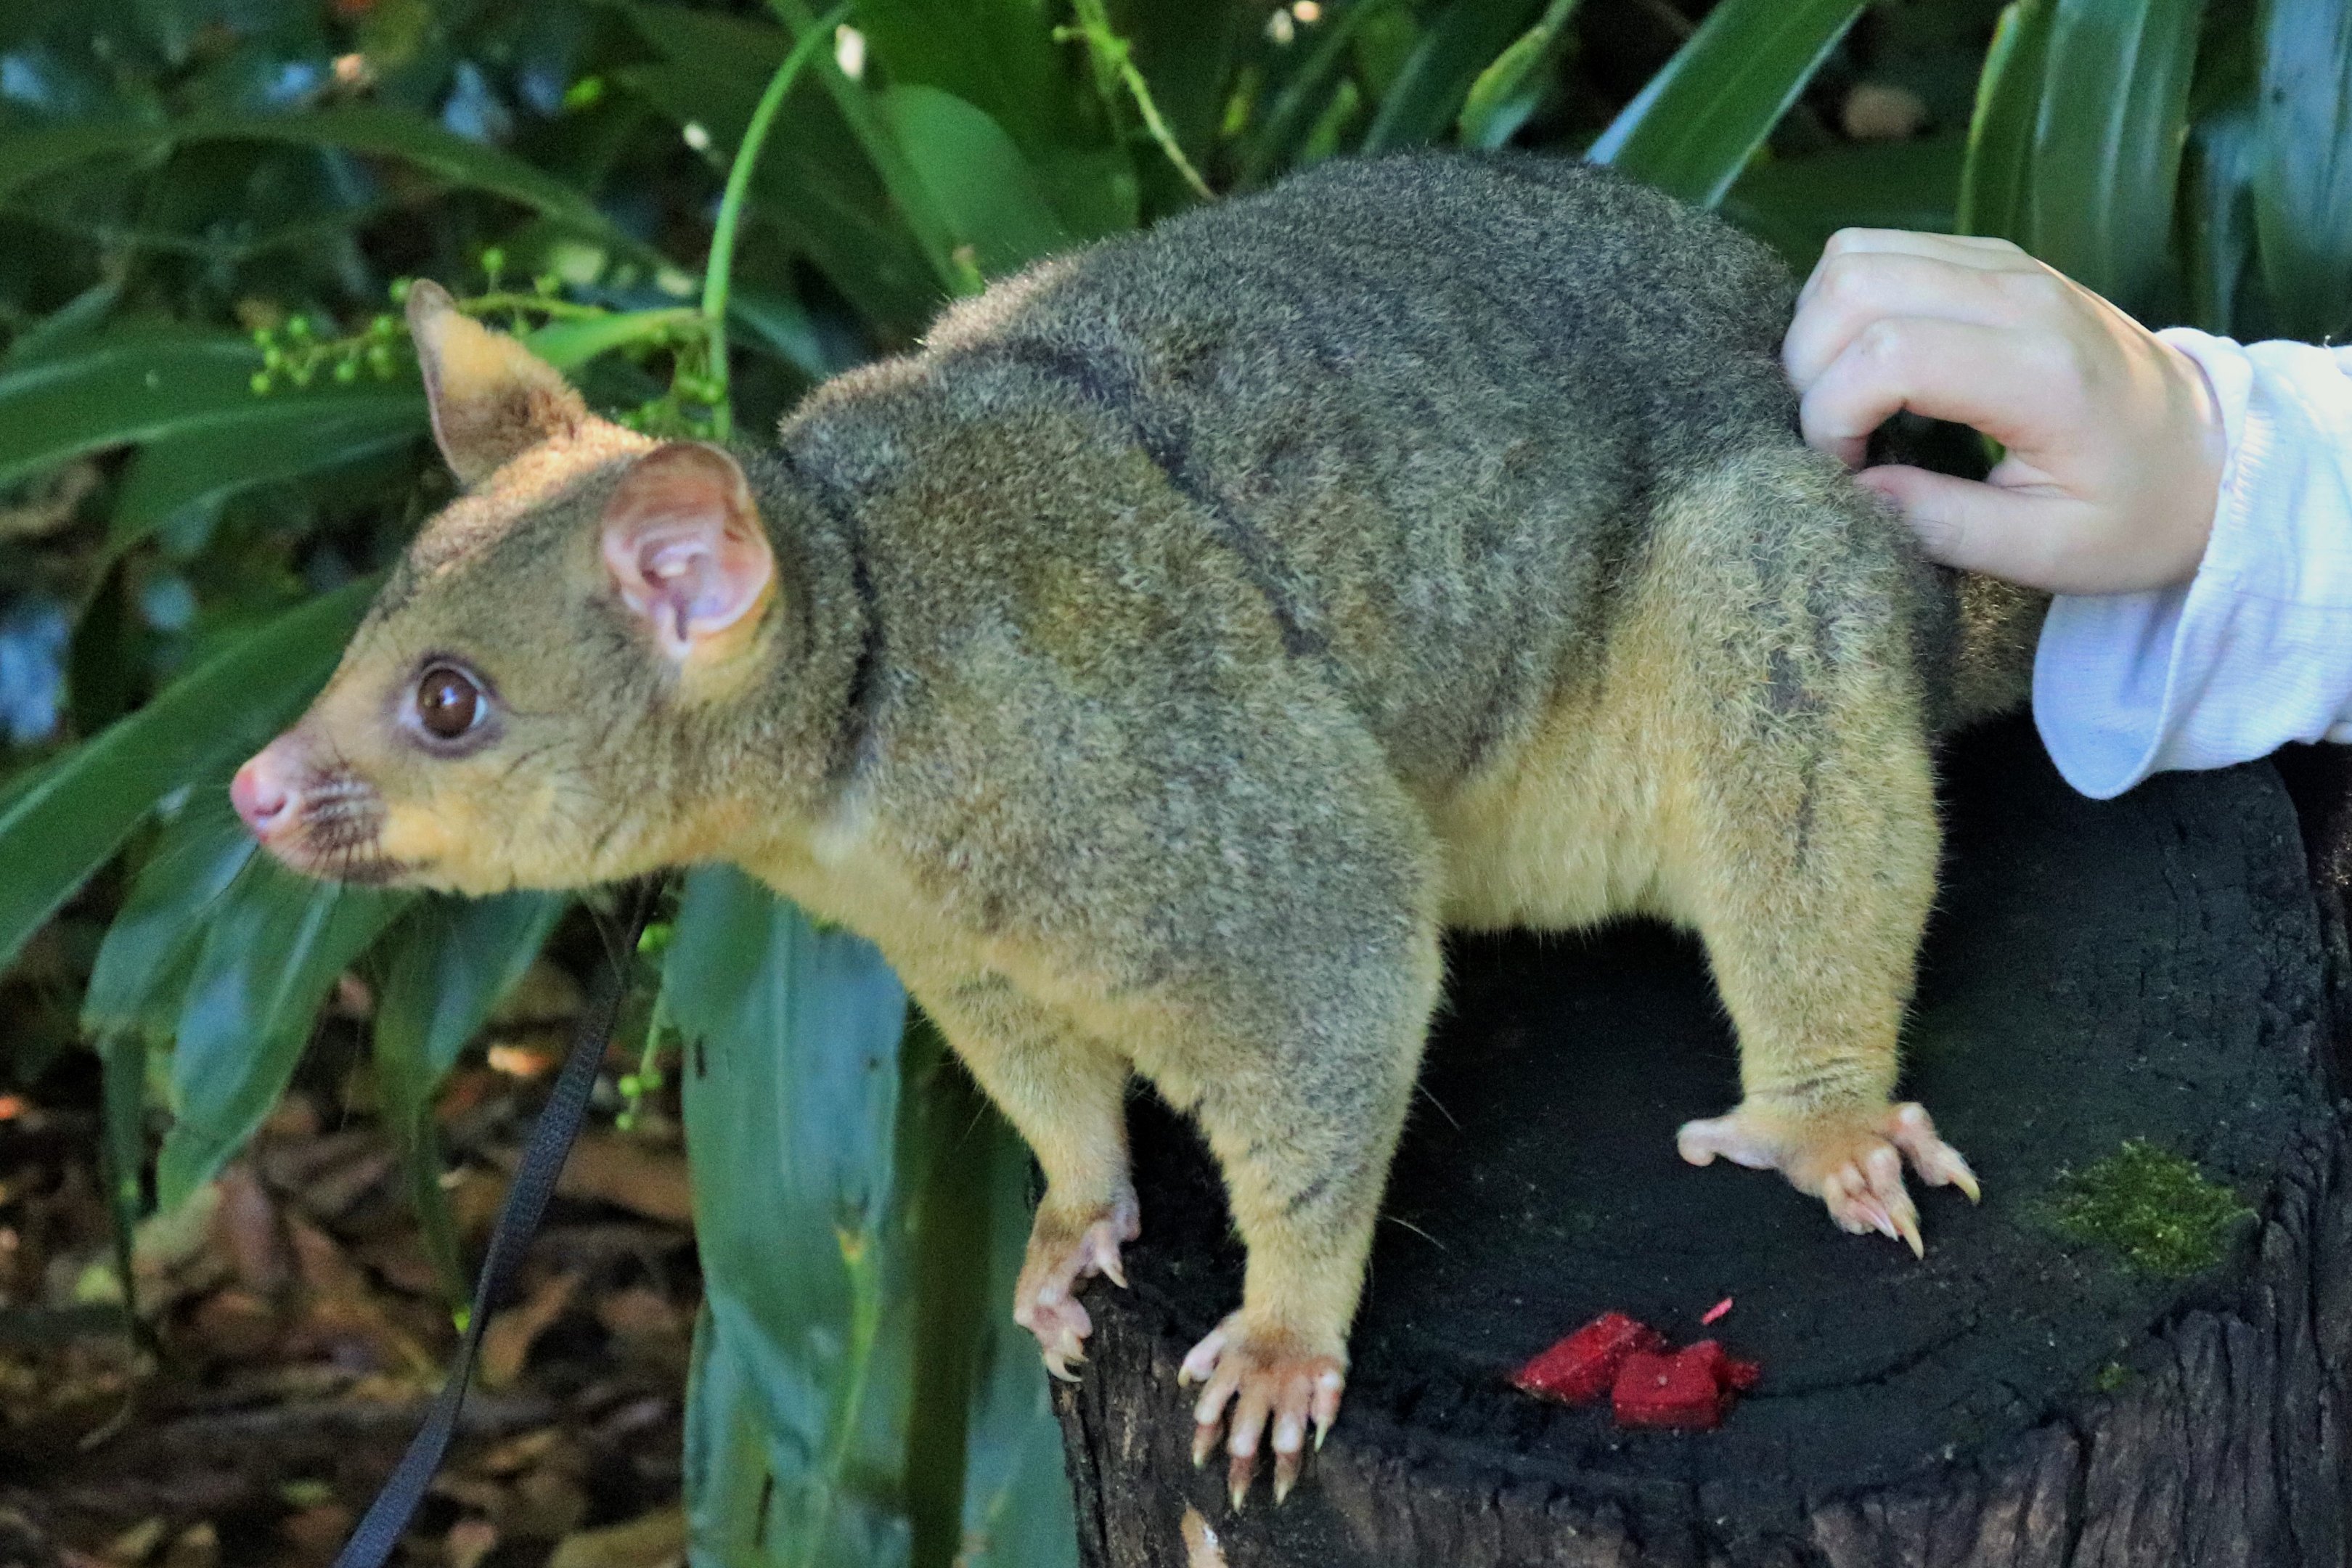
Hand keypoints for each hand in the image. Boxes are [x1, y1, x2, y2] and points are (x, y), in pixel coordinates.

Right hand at [1782, 229, 2226, 594]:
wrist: (2216, 452)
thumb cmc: (2138, 513)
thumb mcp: (2049, 552)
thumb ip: (1943, 526)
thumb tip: (1849, 492)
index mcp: (2041, 371)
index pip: (1887, 352)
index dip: (1831, 416)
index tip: (1844, 473)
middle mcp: (2020, 294)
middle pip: (1853, 283)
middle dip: (1809, 368)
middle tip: (1834, 435)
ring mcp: (2006, 263)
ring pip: (1853, 254)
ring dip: (1818, 329)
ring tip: (1846, 398)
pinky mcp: (1993, 256)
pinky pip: (1879, 249)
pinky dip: (1846, 305)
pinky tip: (1870, 364)